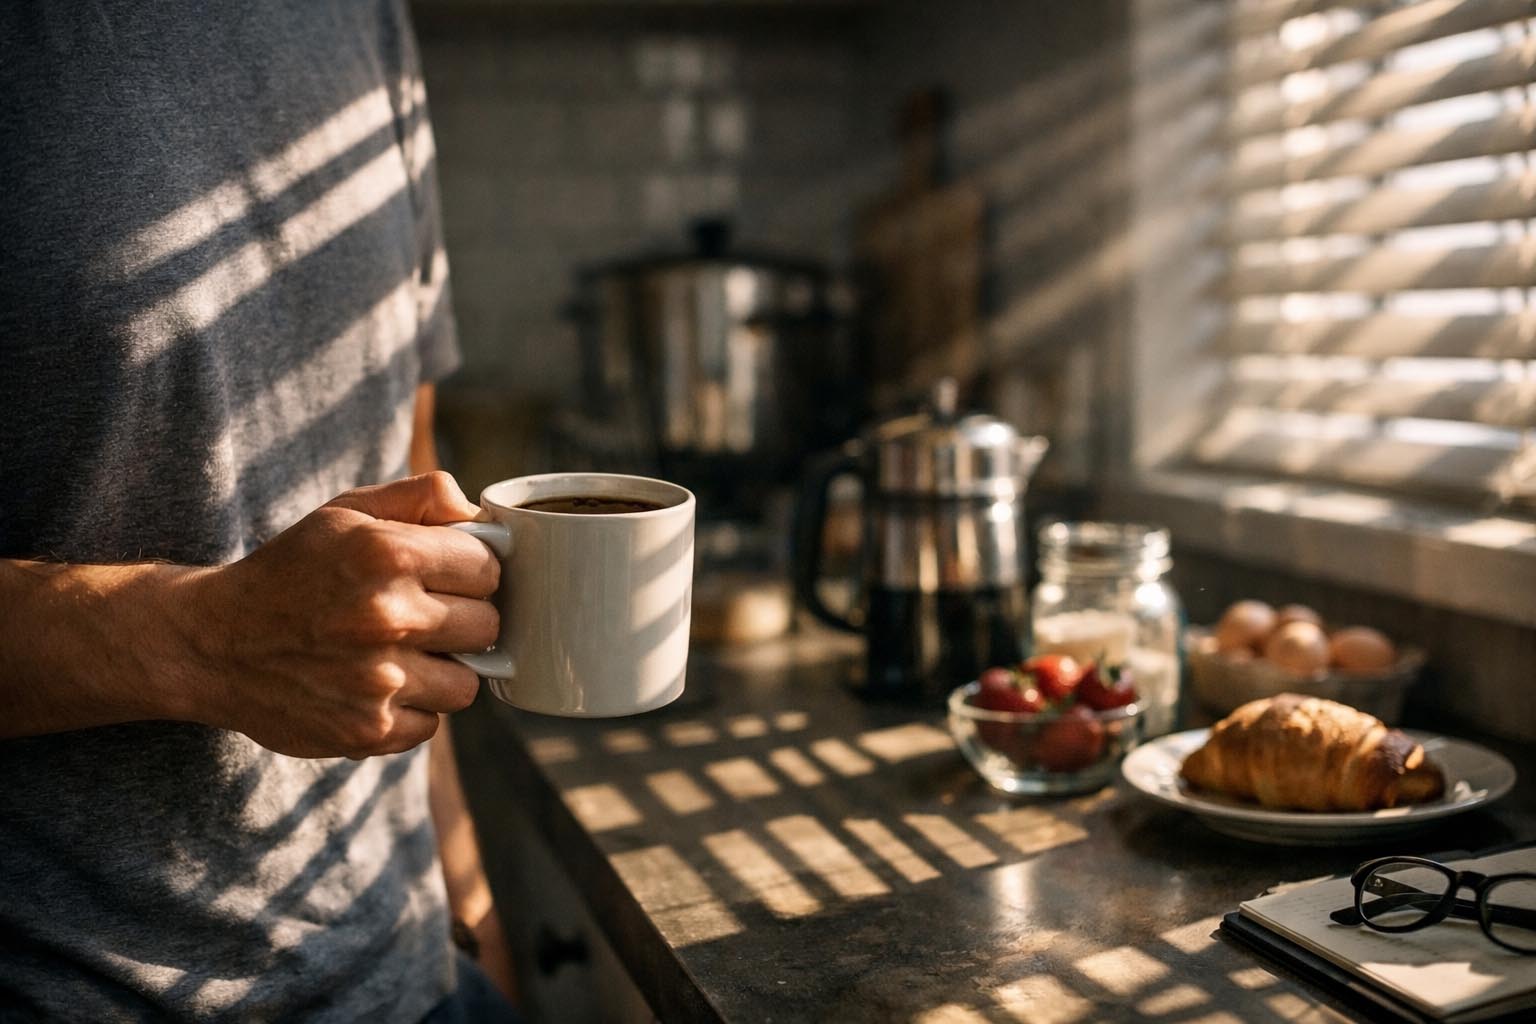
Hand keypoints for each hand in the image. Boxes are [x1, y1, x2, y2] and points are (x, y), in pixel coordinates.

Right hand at [177, 472, 499, 757]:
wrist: (212, 643)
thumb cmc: (292, 571)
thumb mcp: (346, 513)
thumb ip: (421, 497)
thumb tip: (480, 515)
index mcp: (386, 555)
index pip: (488, 566)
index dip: (471, 569)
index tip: (446, 575)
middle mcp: (386, 618)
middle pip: (488, 626)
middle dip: (463, 619)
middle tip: (423, 616)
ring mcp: (379, 681)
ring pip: (468, 683)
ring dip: (443, 671)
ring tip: (403, 654)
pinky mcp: (369, 730)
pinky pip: (432, 724)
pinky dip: (413, 710)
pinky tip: (377, 687)